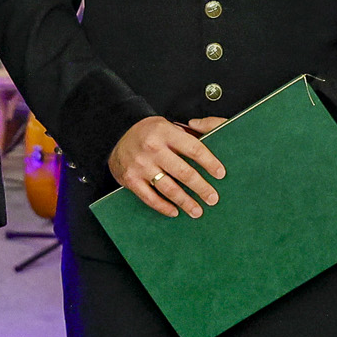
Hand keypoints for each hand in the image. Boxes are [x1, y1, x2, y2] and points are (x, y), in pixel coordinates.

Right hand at [109, 116, 225, 218]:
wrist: (115, 133)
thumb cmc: (148, 132)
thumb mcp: (167, 124)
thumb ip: (188, 134)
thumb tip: (213, 142)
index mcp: (165, 132)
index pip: (193, 149)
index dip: (209, 163)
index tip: (220, 174)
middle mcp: (153, 149)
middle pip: (183, 172)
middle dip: (201, 188)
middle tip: (213, 198)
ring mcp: (141, 165)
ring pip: (169, 188)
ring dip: (185, 202)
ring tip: (197, 211)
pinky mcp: (131, 179)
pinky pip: (150, 198)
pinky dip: (163, 207)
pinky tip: (175, 211)